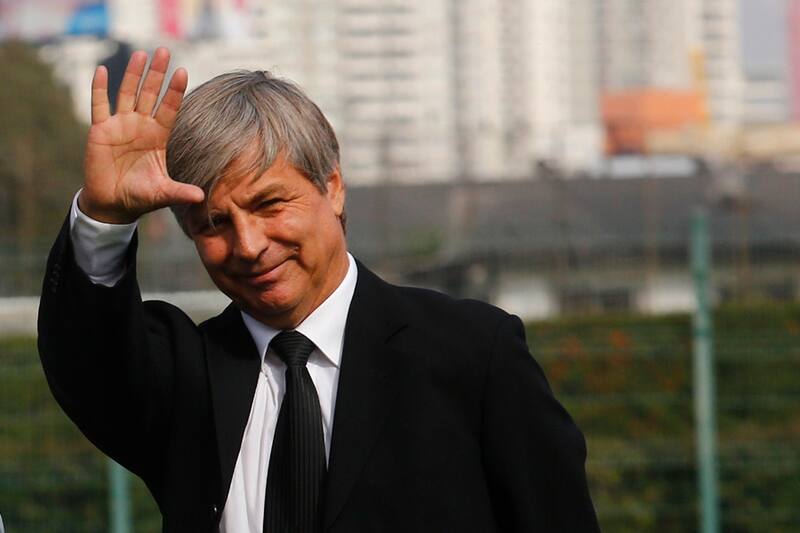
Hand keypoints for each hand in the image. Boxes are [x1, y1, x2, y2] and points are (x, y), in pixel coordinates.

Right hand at [80, 47, 203, 223]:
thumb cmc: (140, 196)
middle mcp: (141, 126)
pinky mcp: (100, 130)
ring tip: (140, 54)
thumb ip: (180, 192)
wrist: (113, 203)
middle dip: (157, 74)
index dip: (175, 91)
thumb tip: (202, 198)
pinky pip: (99, 105)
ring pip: (127, 94)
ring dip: (133, 74)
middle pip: (150, 94)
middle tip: (164, 51)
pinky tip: (101, 70)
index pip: (170, 109)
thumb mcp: (162, 193)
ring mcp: (120, 125)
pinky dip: (99, 88)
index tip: (183, 72)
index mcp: (158, 137)